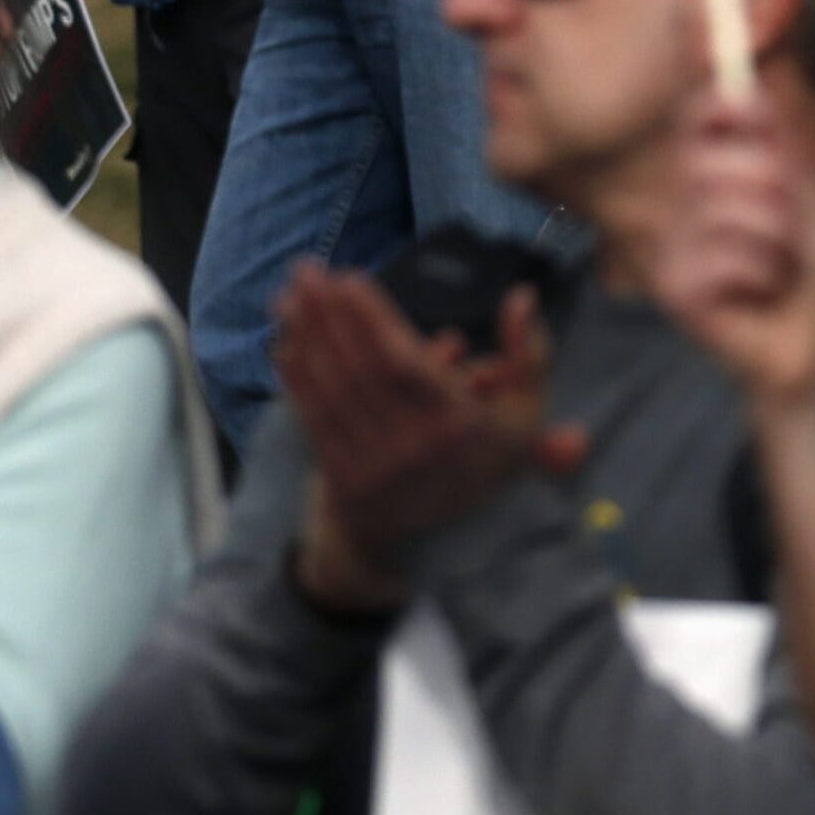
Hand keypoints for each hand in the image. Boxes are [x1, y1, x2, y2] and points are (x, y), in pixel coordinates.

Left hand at [279, 268, 580, 608]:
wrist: (438, 544)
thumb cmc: (483, 462)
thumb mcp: (525, 414)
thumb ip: (530, 354)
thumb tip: (521, 295)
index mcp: (458, 424)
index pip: (404, 363)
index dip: (372, 319)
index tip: (349, 277)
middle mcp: (412, 445)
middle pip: (360, 369)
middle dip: (329, 316)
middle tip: (305, 271)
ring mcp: (373, 465)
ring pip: (332, 391)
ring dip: (306, 338)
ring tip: (290, 296)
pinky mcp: (342, 477)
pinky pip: (314, 419)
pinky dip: (297, 378)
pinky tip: (285, 343)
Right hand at [660, 91, 814, 429]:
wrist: (809, 336)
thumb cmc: (804, 263)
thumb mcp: (803, 188)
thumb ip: (779, 139)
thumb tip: (756, 80)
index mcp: (708, 175)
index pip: (695, 116)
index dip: (727, 106)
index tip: (758, 118)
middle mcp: (679, 206)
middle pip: (711, 160)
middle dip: (771, 185)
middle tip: (787, 221)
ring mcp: (671, 248)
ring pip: (726, 210)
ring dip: (778, 238)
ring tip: (781, 261)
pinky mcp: (677, 289)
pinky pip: (727, 257)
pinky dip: (766, 273)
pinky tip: (764, 289)